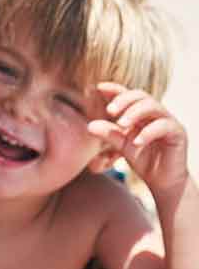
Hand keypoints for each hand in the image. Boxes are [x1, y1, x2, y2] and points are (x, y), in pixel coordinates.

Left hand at [90, 82, 189, 199]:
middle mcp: (155, 113)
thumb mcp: (121, 145)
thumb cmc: (142, 158)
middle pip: (140, 95)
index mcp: (140, 112)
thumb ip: (108, 133)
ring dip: (134, 113)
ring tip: (121, 124)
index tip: (99, 87)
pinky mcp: (178, 132)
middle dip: (123, 100)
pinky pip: (164, 126)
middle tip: (109, 111)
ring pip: (152, 106)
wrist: (162, 181)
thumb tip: (89, 125)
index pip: (128, 94)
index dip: (115, 89)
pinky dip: (148, 132)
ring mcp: (168, 121)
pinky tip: (136, 142)